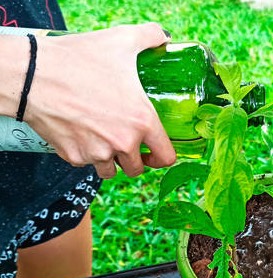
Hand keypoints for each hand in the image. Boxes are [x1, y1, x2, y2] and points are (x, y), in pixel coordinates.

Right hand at [24, 23, 176, 177]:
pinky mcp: (74, 157)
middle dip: (134, 159)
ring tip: (104, 139)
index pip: (165, 157)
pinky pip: (86, 163)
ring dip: (111, 160)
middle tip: (128, 144)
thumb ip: (150, 37)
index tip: (157, 154)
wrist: (33, 75)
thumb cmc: (78, 60)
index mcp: (142, 121)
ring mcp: (97, 153)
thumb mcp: (122, 41)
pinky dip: (85, 153)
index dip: (164, 157)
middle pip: (137, 169)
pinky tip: (81, 133)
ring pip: (110, 170)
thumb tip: (163, 38)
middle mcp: (122, 143)